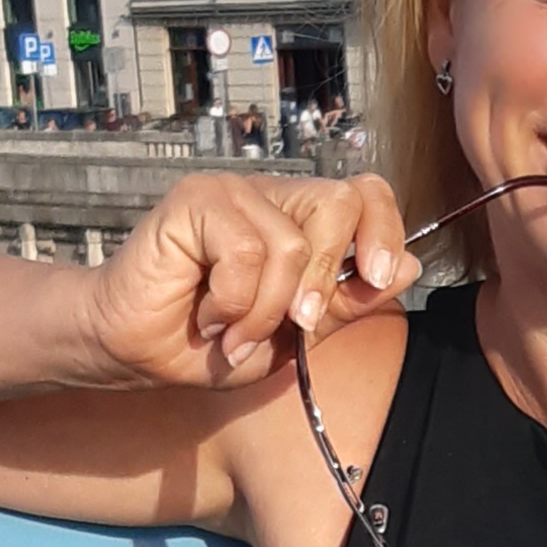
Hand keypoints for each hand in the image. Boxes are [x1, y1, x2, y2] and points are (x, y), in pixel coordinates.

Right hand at [79, 173, 420, 387]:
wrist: (134, 354)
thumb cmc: (209, 342)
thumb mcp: (294, 336)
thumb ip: (347, 301)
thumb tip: (412, 266)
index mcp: (301, 220)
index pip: (366, 193)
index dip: (384, 230)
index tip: (381, 279)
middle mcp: (272, 197)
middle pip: (341, 204)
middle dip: (323, 280)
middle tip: (293, 323)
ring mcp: (233, 192)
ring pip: (293, 243)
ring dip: (266, 308)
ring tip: (234, 330)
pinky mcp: (195, 199)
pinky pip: (246, 250)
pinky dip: (233, 301)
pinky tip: (207, 315)